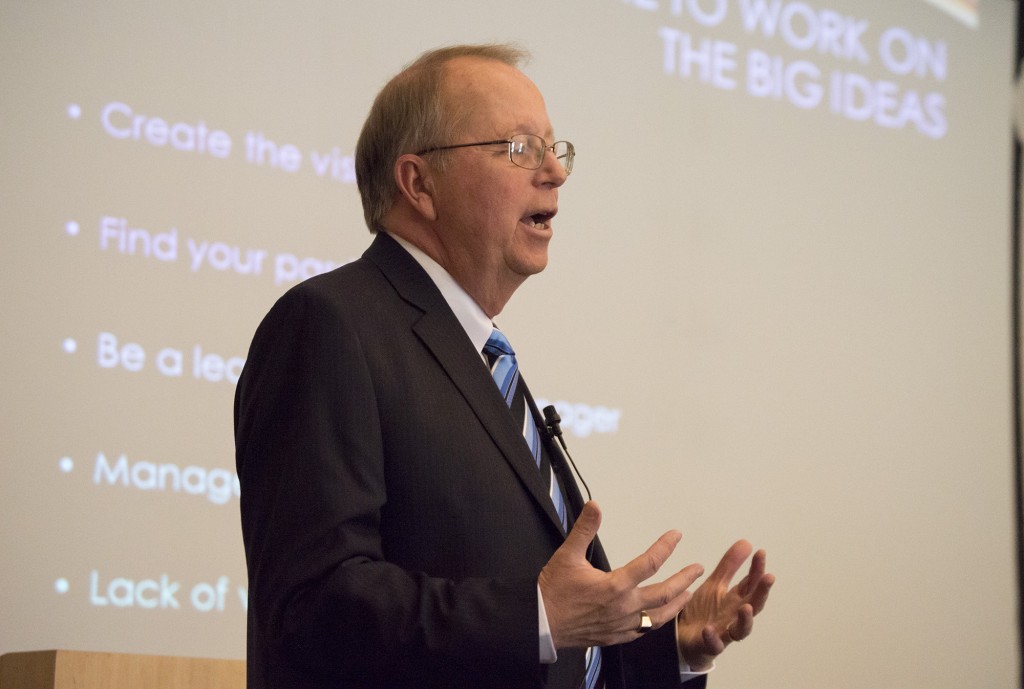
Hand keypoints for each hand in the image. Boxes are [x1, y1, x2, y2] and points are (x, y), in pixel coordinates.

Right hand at [538, 501, 704, 648]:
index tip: (676, 535)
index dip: (665, 546)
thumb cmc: (554, 590)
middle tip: (698, 568)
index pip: (650, 563)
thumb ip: (584, 529)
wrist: (541, 623)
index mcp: (616, 585)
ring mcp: (622, 625)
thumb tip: (595, 506)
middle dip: (684, 578)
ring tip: (688, 594)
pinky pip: (643, 631)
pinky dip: (656, 622)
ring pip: (658, 616)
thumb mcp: (568, 554)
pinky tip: (658, 616)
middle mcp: (624, 607)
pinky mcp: (616, 637)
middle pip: (664, 593)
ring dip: (676, 604)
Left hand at [676, 540, 773, 670]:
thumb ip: (730, 565)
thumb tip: (747, 542)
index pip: (752, 583)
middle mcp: (734, 615)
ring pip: (741, 629)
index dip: (757, 568)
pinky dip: (713, 637)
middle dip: (762, 592)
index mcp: (736, 599)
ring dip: (746, 619)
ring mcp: (724, 631)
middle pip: (754, 604)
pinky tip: (709, 629)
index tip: (760, 552)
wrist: (684, 635)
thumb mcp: (715, 584)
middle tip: (769, 577)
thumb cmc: (704, 611)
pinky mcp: (710, 645)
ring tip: (746, 607)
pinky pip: (714, 644)